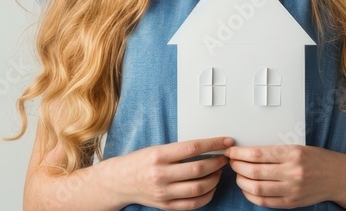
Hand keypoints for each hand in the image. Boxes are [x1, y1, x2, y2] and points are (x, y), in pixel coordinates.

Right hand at [110, 136, 232, 209]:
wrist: (119, 181)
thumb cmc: (138, 162)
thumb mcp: (155, 149)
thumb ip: (178, 151)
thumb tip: (206, 148)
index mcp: (159, 155)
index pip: (193, 148)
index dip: (213, 144)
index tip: (226, 142)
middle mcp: (161, 174)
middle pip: (199, 168)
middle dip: (218, 162)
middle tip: (224, 158)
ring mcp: (164, 192)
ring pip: (199, 187)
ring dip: (215, 179)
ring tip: (218, 172)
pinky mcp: (166, 205)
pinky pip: (193, 203)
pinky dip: (207, 195)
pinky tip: (210, 188)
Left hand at [224, 144, 342, 208]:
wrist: (337, 177)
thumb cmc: (316, 159)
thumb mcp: (296, 147)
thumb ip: (273, 151)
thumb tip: (246, 153)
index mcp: (292, 154)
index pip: (257, 154)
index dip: (239, 153)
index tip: (231, 151)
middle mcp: (292, 172)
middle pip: (254, 172)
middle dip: (237, 166)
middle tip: (232, 162)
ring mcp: (292, 190)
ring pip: (256, 188)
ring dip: (241, 181)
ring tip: (239, 175)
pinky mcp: (292, 203)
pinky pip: (265, 202)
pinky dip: (251, 196)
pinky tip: (248, 189)